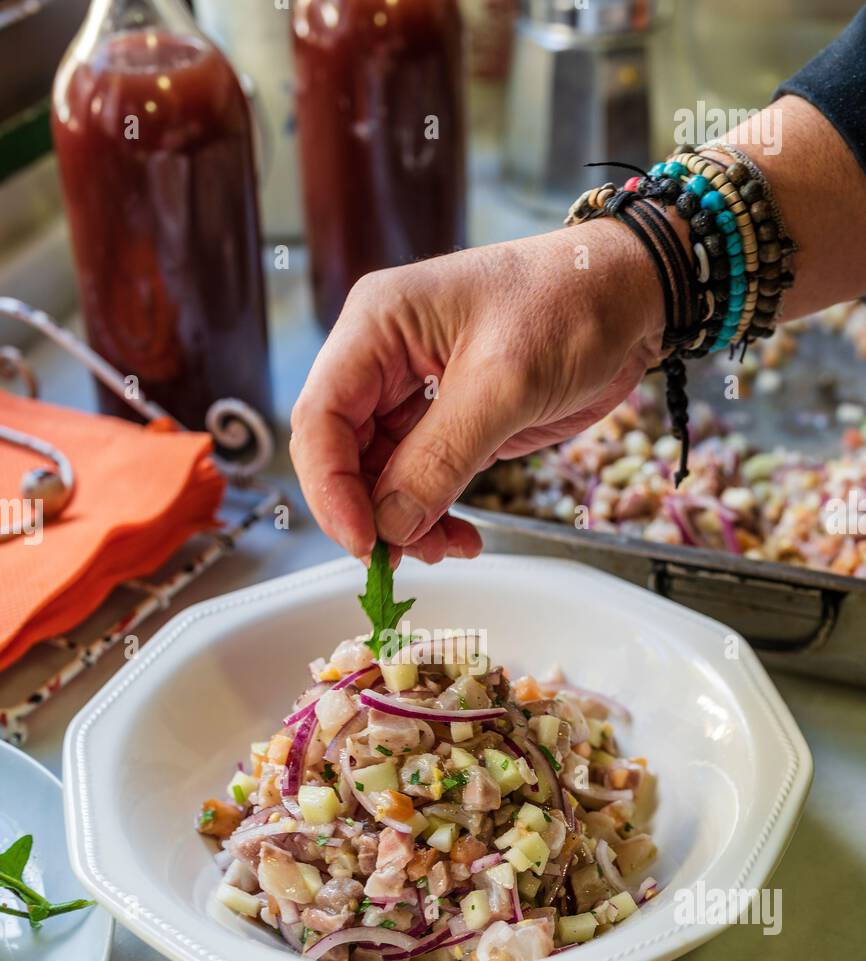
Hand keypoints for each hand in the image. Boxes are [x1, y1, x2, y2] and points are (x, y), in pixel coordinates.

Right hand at [290, 221, 667, 562]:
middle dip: (370, 511)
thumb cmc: (571, 304)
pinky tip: (460, 536)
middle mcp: (382, 358)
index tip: (363, 540)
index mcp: (376, 325)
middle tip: (406, 557)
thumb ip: (441, 458)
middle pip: (342, 453)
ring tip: (447, 548)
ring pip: (379, 476)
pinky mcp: (446, 420)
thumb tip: (391, 524)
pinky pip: (418, 480)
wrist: (632, 296)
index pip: (321, 417)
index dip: (331, 487)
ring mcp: (412, 391)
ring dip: (403, 522)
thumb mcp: (505, 384)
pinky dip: (432, 514)